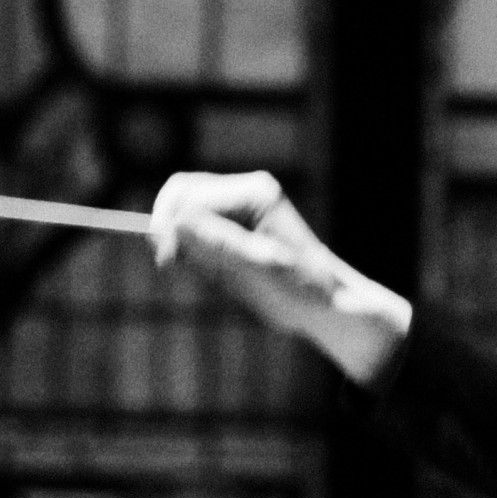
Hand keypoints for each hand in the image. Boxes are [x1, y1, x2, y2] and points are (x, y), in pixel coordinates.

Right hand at [150, 170, 413, 385]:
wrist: (328, 305)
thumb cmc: (301, 290)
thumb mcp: (257, 271)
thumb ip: (218, 244)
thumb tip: (177, 221)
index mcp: (253, 194)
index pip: (187, 194)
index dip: (168, 225)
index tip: (168, 263)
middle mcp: (246, 191)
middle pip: (182, 198)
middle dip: (173, 233)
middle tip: (177, 268)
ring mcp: (241, 207)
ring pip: (186, 218)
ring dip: (187, 249)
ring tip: (217, 279)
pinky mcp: (236, 227)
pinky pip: (198, 235)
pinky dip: (198, 257)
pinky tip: (221, 278)